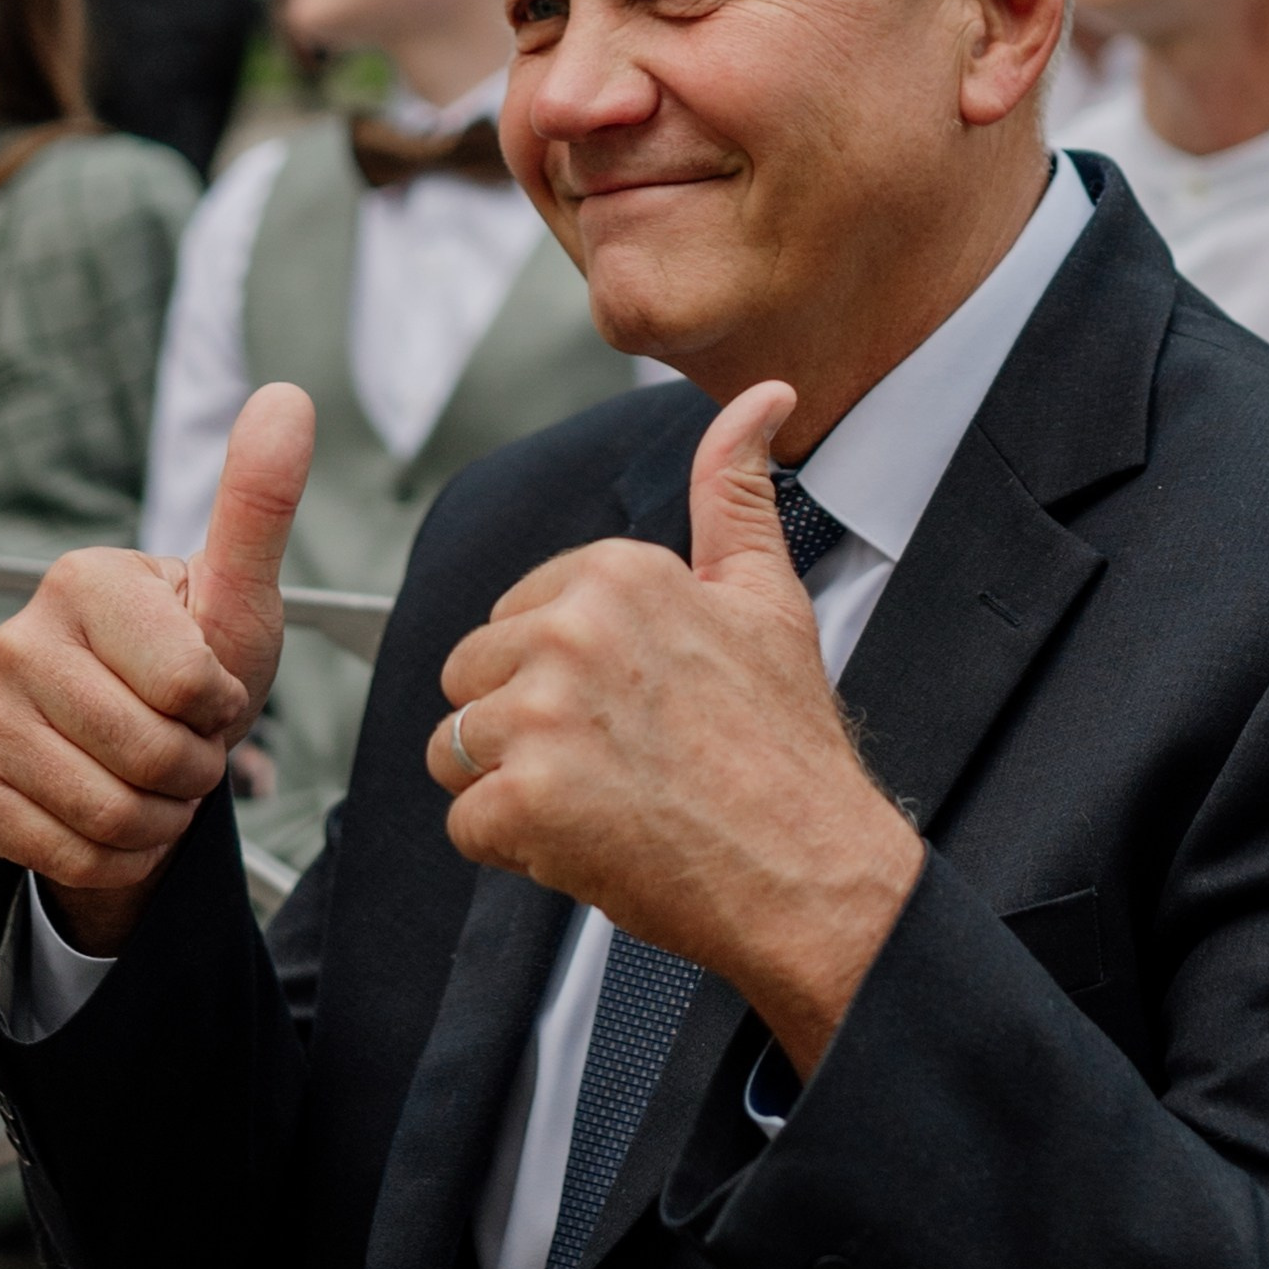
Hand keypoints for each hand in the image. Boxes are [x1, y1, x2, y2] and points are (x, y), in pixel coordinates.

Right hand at [0, 384, 314, 950]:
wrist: (140, 750)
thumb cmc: (198, 661)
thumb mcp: (240, 595)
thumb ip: (259, 502)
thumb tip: (290, 394)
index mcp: (82, 581)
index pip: (189, 687)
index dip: (219, 708)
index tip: (206, 690)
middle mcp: (14, 639)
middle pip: (151, 758)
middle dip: (194, 771)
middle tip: (184, 744)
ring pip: (110, 815)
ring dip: (160, 818)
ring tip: (153, 780)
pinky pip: (71, 855)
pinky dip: (117, 856)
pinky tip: (114, 816)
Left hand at [429, 382, 923, 1076]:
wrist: (813, 870)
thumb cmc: (786, 749)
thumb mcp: (767, 596)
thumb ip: (734, 490)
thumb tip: (761, 398)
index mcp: (617, 572)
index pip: (513, 619)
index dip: (560, 677)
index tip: (633, 708)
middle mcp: (570, 630)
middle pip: (470, 678)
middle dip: (523, 730)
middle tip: (620, 763)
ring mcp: (543, 716)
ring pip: (455, 749)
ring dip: (514, 789)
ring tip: (606, 802)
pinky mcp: (525, 800)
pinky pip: (466, 824)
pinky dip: (516, 850)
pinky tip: (590, 844)